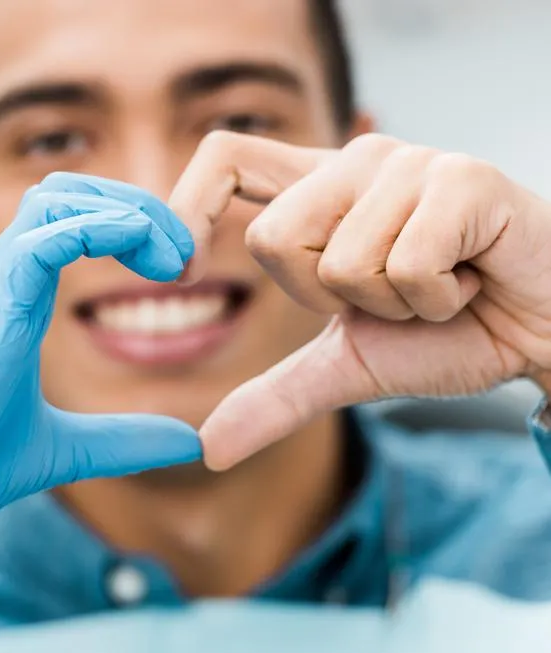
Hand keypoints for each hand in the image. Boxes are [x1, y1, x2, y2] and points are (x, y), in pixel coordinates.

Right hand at [0, 173, 200, 631]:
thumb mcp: (72, 449)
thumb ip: (127, 440)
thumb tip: (192, 444)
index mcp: (22, 299)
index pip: (76, 221)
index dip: (132, 227)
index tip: (180, 272)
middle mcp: (8, 280)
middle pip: (71, 191)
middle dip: (136, 204)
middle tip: (182, 257)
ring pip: (59, 196)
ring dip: (125, 210)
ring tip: (169, 259)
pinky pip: (50, 233)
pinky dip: (102, 228)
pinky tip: (141, 252)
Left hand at [169, 131, 550, 469]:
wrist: (543, 333)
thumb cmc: (448, 332)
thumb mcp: (347, 365)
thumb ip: (275, 396)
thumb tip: (207, 449)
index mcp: (317, 191)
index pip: (223, 158)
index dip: (187, 206)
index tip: (182, 271)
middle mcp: (354, 162)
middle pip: (272, 239)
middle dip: (324, 300)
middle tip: (386, 295)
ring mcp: (409, 163)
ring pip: (340, 262)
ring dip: (391, 305)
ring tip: (436, 287)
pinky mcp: (462, 178)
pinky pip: (404, 266)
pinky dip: (435, 301)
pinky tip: (469, 279)